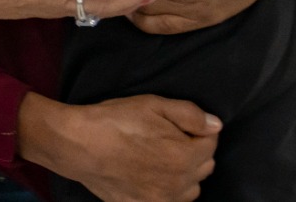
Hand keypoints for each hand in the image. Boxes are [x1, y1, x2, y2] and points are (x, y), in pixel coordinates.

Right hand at [18, 92, 219, 201]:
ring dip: (185, 174)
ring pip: (191, 189)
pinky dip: (168, 191)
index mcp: (185, 156)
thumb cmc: (116, 120)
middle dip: (194, 151)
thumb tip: (216, 125)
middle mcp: (179, 183)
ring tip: (162, 158)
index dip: (197, 129)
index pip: (211, 142)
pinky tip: (151, 176)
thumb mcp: (153, 104)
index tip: (179, 124)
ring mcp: (162, 200)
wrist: (79, 144)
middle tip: (169, 137)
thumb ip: (190, 115)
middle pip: (205, 167)